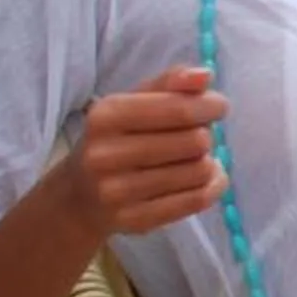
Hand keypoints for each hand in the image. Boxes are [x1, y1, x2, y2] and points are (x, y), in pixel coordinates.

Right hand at [59, 67, 227, 238]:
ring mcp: (117, 192)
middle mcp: (106, 155)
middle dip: (206, 135)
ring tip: (192, 159)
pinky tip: (204, 179)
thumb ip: (171, 82)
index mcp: (106, 116)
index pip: (179, 109)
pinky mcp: (134, 221)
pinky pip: (197, 200)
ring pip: (200, 171)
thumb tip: (206, 75)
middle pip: (195, 141)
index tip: (218, 108)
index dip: (210, 107)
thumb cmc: (116, 138)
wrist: (78, 196)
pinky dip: (212, 186)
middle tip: (197, 136)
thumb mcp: (133, 102)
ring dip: (208, 162)